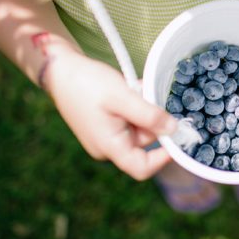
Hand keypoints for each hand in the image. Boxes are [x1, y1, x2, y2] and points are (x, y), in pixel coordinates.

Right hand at [45, 51, 176, 179]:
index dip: (164, 156)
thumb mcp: (122, 96)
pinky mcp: (103, 125)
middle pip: (144, 142)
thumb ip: (149, 115)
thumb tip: (174, 130)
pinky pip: (127, 120)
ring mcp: (104, 136)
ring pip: (137, 128)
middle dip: (152, 119)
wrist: (59, 70)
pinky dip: (134, 106)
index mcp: (109, 146)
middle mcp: (107, 147)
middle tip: (146, 94)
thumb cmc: (86, 83)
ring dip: (143, 109)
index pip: (142, 168)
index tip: (179, 136)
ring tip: (134, 87)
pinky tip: (128, 89)